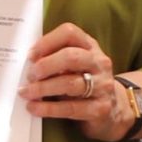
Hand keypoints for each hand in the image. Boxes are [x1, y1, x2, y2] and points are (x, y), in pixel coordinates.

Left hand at [21, 23, 133, 141]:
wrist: (115, 109)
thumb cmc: (85, 82)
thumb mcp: (75, 65)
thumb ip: (56, 58)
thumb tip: (27, 63)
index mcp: (90, 46)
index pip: (70, 33)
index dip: (47, 41)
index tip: (30, 55)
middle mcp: (99, 63)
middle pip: (70, 57)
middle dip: (45, 66)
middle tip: (29, 75)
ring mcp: (102, 85)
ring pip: (70, 83)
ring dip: (43, 88)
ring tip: (26, 93)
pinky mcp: (100, 108)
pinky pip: (70, 108)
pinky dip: (48, 108)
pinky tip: (34, 108)